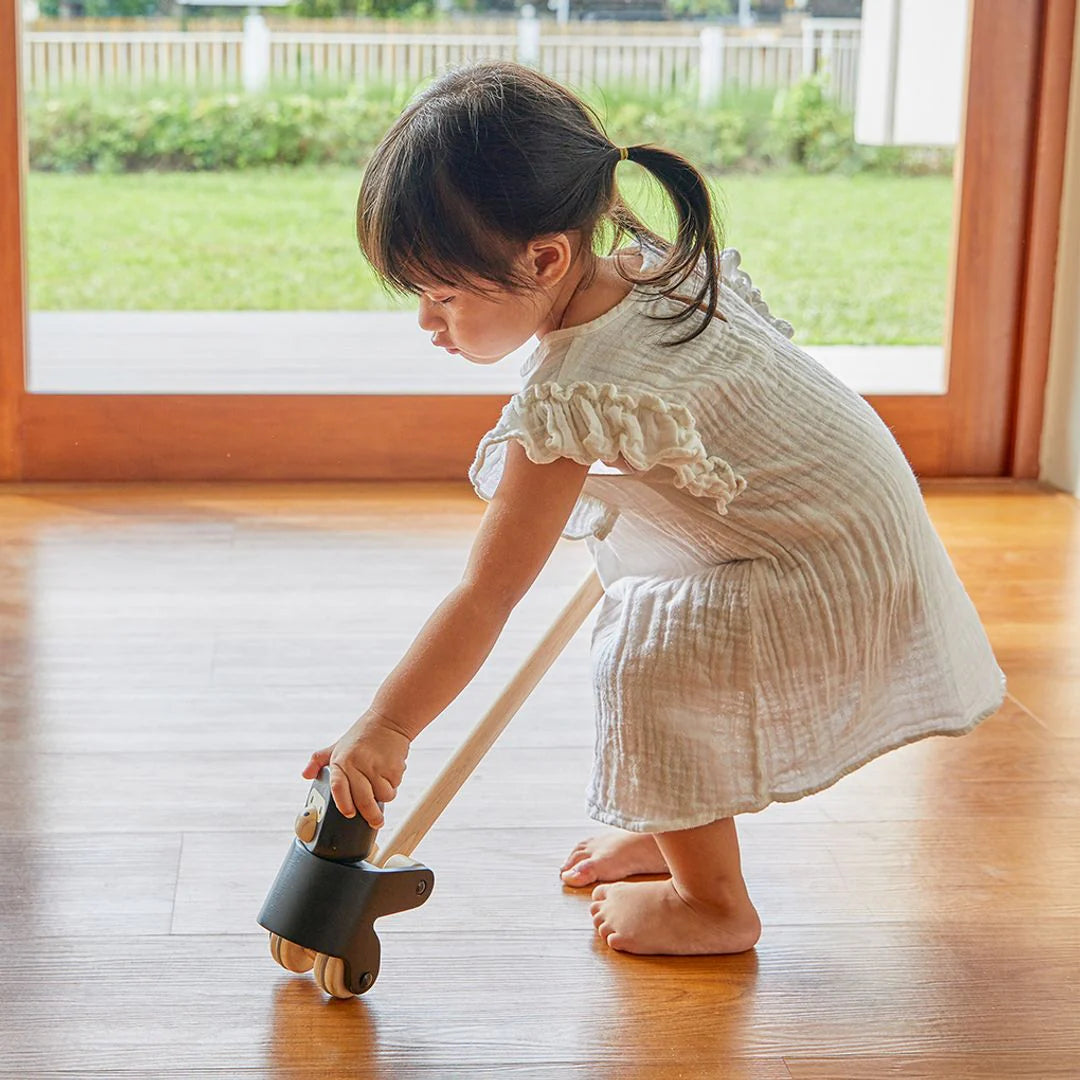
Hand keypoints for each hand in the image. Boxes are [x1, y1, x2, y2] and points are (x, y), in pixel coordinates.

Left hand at [301, 711, 409, 827]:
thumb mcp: (337, 746)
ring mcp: (376, 766)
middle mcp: (357, 764)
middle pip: (363, 800)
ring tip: (382, 784)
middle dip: (370, 815)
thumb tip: (306, 775)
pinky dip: (393, 785)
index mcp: (341, 761)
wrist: (389, 720)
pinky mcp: (393, 767)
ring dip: (384, 796)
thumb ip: (318, 761)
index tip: (350, 815)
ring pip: (382, 796)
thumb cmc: (362, 735)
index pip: (338, 788)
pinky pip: (394, 787)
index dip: (344, 804)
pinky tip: (389, 773)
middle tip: (375, 822)